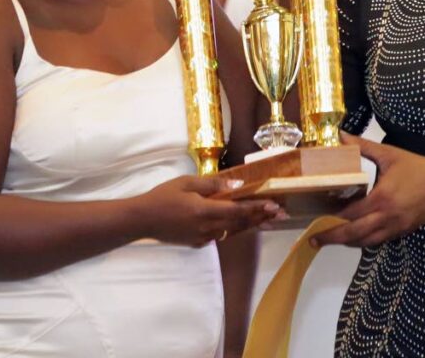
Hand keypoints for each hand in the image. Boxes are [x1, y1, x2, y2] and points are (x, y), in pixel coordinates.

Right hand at [138, 175, 279, 247]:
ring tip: (269, 220)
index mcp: (205, 211)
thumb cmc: (164, 196)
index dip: (257, 208)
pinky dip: (235, 229)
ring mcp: (203, 238)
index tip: (275, 205)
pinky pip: (221, 235)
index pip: (238, 210)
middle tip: (281, 213)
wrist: (143, 220)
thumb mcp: (187, 182)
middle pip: (240, 223)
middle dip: (261, 217)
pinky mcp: (197, 243)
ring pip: (233, 231)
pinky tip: (243, 224)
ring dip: (251, 225)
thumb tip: (237, 185)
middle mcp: (207, 228)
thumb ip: (213, 185)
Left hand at [310, 134, 424, 248]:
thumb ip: (363, 146)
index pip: (351, 213)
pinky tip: (354, 236)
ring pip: (366, 242)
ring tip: (329, 238)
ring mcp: (395, 228)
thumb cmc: (417, 168)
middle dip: (332, 237)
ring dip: (347, 242)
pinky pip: (378, 241)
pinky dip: (364, 241)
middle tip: (314, 238)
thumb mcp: (390, 154)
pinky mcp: (401, 232)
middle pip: (354, 234)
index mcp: (381, 198)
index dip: (332, 216)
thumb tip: (341, 135)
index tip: (316, 216)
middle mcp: (386, 217)